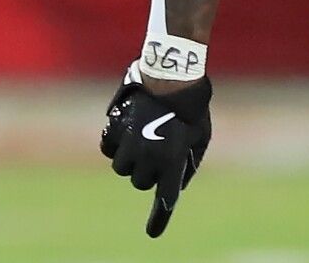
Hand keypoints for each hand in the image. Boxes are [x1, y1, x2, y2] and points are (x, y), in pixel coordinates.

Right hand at [100, 62, 212, 237]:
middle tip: (159, 150)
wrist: (171, 75)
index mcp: (173, 158)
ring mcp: (129, 142)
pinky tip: (128, 129)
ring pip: (122, 168)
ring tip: (145, 136)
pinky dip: (116, 144)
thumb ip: (188, 164)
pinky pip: (108, 149)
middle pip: (140, 182)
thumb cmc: (192, 108)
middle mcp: (149, 155)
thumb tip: (175, 185)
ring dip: (131, 158)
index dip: (160, 216)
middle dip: (148, 172)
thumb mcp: (200, 137)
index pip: (165, 195)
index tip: (153, 233)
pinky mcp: (114, 128)